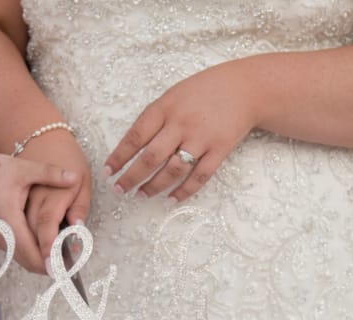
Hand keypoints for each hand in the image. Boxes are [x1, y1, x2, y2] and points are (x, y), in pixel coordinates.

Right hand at [18, 131, 91, 266]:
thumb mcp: (21, 169)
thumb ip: (49, 173)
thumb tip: (73, 177)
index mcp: (9, 220)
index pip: (31, 252)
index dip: (49, 261)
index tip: (66, 267)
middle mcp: (0, 235)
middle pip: (28, 261)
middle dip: (48, 264)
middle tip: (70, 263)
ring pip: (21, 258)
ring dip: (39, 259)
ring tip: (61, 255)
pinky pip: (14, 251)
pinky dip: (29, 252)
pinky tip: (43, 245)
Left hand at [103, 61, 258, 203]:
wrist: (245, 87)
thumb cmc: (204, 91)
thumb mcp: (172, 95)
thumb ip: (154, 118)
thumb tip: (131, 146)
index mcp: (164, 108)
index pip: (135, 136)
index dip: (118, 157)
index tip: (107, 172)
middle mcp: (181, 124)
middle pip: (150, 157)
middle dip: (131, 177)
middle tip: (119, 190)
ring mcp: (201, 138)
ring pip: (172, 170)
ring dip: (153, 186)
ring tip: (141, 195)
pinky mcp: (219, 150)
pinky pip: (199, 177)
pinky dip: (183, 191)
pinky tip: (170, 199)